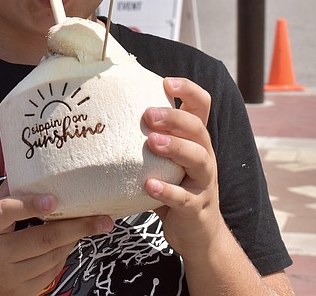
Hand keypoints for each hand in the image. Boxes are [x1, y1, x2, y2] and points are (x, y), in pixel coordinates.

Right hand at [0, 182, 113, 295]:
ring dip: (72, 240)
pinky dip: (62, 256)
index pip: (5, 213)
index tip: (53, 199)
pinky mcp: (20, 293)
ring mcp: (9, 278)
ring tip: (88, 227)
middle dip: (77, 227)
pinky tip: (67, 245)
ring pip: (52, 257)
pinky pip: (50, 274)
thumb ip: (5, 198)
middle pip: (42, 239)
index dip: (30, 205)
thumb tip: (28, 171)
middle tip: (103, 219)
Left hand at [142, 77, 223, 257]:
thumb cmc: (173, 185)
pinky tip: (147, 184)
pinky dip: (167, 190)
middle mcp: (204, 156)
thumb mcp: (164, 158)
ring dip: (175, 147)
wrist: (196, 233)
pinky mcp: (196, 208)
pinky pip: (184, 198)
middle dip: (175, 118)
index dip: (189, 90)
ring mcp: (203, 183)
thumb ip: (149, 135)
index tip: (166, 82)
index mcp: (195, 140)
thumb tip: (110, 107)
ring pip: (199, 159)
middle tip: (148, 114)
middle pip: (199, 129)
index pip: (201, 106)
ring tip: (152, 141)